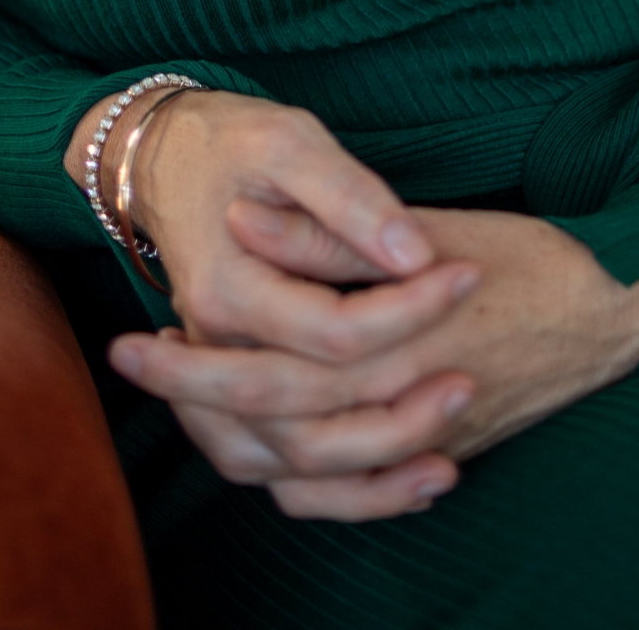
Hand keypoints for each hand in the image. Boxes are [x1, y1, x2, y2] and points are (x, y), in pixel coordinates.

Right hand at [67, 90, 481, 516]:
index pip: (334, 331)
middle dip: (401, 414)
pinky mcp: (234, 404)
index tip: (467, 278)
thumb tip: (414, 256)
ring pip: (294, 468)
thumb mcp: (290, 144)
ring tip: (449, 463)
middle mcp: (217, 351)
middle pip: (311, 418)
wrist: (169, 160)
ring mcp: (217, 385)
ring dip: (375, 474)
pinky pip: (283, 479)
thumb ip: (350, 201)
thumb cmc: (235, 144)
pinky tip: (410, 480)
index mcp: (229, 290)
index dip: (410, 311)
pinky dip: (345, 493)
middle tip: (468, 385)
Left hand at [111, 196, 638, 516]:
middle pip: (268, 422)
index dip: (196, 358)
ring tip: (183, 399)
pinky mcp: (431, 456)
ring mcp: (412, 442)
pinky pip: (343, 499)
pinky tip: (263, 455)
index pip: (268, 367)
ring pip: (298, 469)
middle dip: (192, 393)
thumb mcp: (436, 225)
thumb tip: (248, 218)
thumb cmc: (531, 257)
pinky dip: (295, 487)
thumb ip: (336, 230)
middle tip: (132, 359)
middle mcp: (395, 404)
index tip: (138, 328)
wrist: (617, 319)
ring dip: (232, 434)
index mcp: (390, 343)